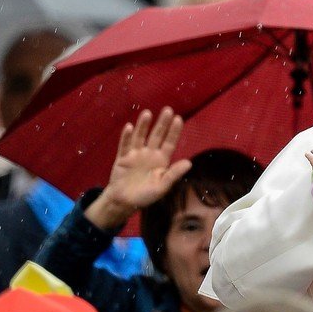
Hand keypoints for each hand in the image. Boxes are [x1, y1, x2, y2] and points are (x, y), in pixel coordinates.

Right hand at [88, 109, 192, 230]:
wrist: (123, 202)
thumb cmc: (145, 196)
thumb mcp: (162, 187)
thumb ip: (174, 174)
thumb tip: (189, 163)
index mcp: (161, 160)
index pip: (169, 142)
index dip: (174, 131)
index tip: (178, 118)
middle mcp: (150, 153)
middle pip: (156, 135)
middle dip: (162, 123)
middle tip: (167, 109)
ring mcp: (135, 154)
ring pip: (140, 137)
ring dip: (143, 126)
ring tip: (147, 113)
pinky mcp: (122, 158)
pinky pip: (124, 145)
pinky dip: (126, 137)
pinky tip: (129, 127)